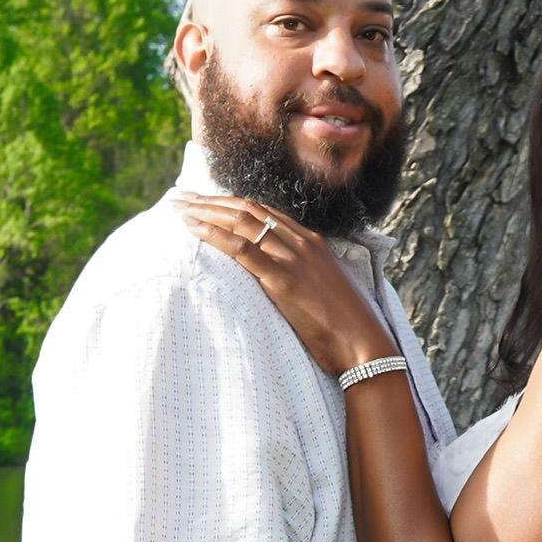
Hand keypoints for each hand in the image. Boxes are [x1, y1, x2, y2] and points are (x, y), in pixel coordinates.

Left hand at [175, 195, 395, 376]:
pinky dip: (214, 234)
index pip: (264, 212)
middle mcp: (301, 242)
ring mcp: (292, 258)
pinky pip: (241, 248)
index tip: (206, 201)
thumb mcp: (323, 292)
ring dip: (205, 211)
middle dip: (211, 200)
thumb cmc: (346, 328)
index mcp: (312, 242)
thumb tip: (280, 282)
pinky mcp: (282, 279)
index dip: (231, 203)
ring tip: (177, 207)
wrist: (364, 345)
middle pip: (247, 209)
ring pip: (241, 221)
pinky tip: (193, 228)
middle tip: (181, 196)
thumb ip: (303, 278)